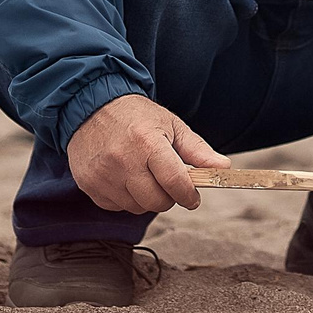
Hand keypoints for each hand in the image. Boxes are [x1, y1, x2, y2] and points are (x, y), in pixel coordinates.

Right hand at [66, 95, 229, 212]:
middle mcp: (123, 160)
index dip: (189, 195)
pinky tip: (123, 177)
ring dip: (145, 198)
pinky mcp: (88, 184)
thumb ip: (197, 150)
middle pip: (156, 202)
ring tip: (142, 175)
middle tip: (166, 182)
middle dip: (168, 197)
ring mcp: (103, 174)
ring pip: (136, 207)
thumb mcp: (170, 124)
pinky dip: (124, 197)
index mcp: (147, 142)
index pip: (174, 182)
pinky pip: (115, 206)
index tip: (193, 197)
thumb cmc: (135, 116)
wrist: (90, 105)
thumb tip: (223, 168)